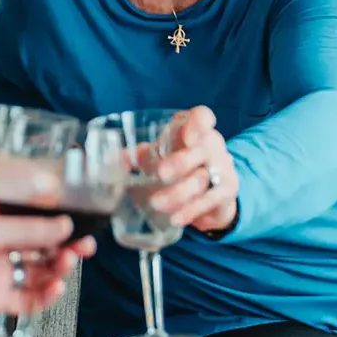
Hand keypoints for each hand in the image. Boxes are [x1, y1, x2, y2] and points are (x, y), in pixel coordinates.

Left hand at [0, 197, 94, 322]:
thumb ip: (27, 229)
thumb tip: (61, 227)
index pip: (37, 223)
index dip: (60, 225)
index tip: (79, 224)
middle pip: (43, 250)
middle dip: (67, 248)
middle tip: (83, 246)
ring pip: (39, 274)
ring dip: (58, 270)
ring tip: (68, 263)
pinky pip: (27, 300)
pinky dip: (45, 296)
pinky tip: (55, 287)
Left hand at [149, 106, 239, 233]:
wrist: (211, 191)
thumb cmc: (179, 163)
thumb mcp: (159, 156)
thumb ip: (137, 155)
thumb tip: (110, 160)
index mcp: (193, 130)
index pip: (202, 117)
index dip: (199, 122)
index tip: (188, 136)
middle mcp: (211, 145)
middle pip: (201, 150)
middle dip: (180, 162)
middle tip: (160, 174)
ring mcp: (222, 167)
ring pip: (202, 178)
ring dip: (179, 193)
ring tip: (157, 204)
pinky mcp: (226, 190)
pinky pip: (209, 201)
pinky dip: (190, 210)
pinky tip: (175, 218)